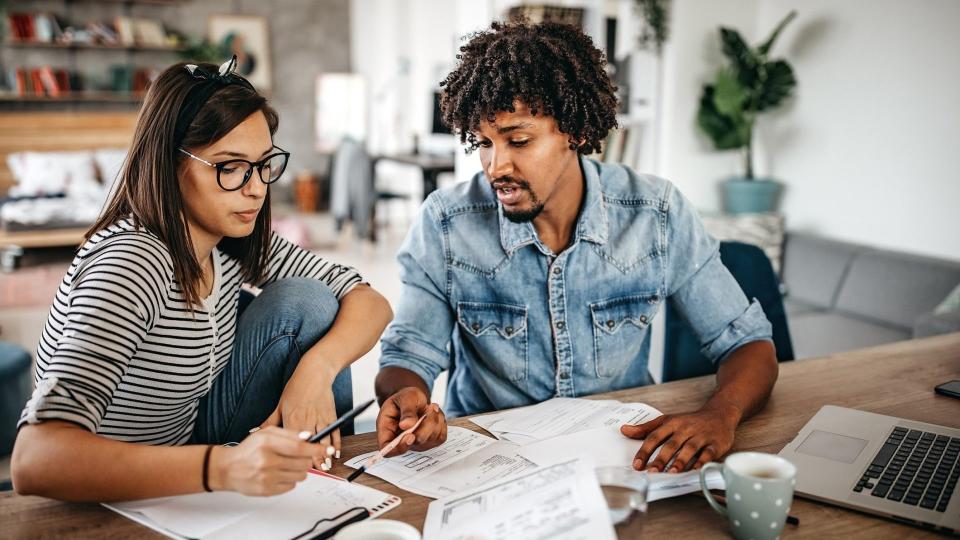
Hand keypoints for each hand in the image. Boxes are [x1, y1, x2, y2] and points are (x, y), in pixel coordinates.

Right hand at [210, 426, 314, 495]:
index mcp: (267, 443)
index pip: (299, 447)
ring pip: (301, 476)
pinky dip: (290, 480)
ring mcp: (267, 478)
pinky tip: (278, 474)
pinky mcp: (267, 491)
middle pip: (303, 463)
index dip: (316, 448)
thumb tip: (309, 437)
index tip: (326, 449)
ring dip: (299, 470)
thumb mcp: (266, 433)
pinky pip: (291, 486)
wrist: (228, 468)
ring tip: (286, 465)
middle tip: (300, 456)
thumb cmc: (249, 450)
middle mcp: (267, 461)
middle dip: (307, 459)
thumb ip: (289, 434)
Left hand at [260, 362, 337, 468]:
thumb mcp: (280, 404)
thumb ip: (268, 422)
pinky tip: (334, 453)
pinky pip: (335, 432)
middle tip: (313, 471)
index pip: (293, 442)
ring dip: (324, 455)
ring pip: (324, 440)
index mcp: (292, 418)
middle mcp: (307, 419)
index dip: (295, 456)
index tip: (295, 467)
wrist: (315, 372)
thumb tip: (254, 432)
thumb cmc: (297, 387)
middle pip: (309, 445)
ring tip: (325, 466)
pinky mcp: (331, 415)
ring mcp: (321, 417)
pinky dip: (336, 444)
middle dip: (312, 459)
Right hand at [376, 387, 446, 456]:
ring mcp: (416, 443)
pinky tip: (435, 414)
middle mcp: (401, 440)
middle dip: (424, 426)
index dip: (399, 448)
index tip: (410, 436)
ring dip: (434, 421)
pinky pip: (440, 437)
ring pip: (430, 441)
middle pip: (414, 445)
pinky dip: (441, 423)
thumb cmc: (405, 398)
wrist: (415, 398)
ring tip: (431, 407)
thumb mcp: (404, 397)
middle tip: (429, 407)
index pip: (388, 449)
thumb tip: (406, 425)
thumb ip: (406, 411)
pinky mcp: (430, 441)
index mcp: (387, 430)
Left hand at [621, 404, 740, 472]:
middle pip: (671, 445)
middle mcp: (685, 429)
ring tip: (672, 473)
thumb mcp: (666, 420)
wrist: (719, 414)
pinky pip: (708, 453)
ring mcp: (701, 436)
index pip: (654, 437)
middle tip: (652, 472)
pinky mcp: (715, 443)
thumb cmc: (689, 421)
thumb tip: (624, 430)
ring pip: (689, 449)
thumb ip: (645, 428)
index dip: (645, 451)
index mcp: (672, 423)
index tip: (637, 465)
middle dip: (661, 459)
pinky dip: (702, 462)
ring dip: (680, 461)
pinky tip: (695, 470)